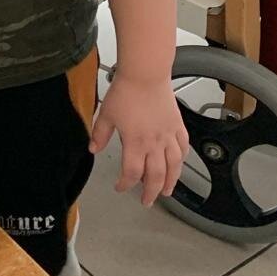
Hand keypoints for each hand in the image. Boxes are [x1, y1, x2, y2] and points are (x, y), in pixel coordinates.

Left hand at [91, 74, 188, 206]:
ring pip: (174, 166)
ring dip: (171, 181)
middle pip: (156, 176)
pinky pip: (183, 148)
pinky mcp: (178, 126)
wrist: (146, 74)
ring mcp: (169, 135)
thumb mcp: (106, 114)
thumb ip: (100, 134)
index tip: (120, 187)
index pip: (131, 173)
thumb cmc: (126, 91)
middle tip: (147, 201)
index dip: (125, 184)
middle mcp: (154, 143)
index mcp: (135, 142)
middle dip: (151, 192)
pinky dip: (181, 159)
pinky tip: (179, 163)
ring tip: (167, 191)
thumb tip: (93, 149)